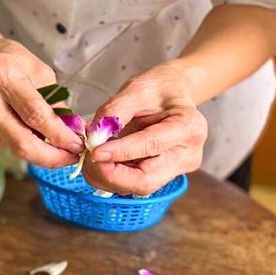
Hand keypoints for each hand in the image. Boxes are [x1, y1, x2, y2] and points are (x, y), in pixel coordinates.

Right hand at [0, 35, 82, 168]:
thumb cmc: (11, 59)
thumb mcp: (39, 70)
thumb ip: (55, 101)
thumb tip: (75, 130)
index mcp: (3, 75)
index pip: (34, 114)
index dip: (59, 135)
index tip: (78, 145)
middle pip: (21, 142)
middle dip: (51, 157)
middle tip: (73, 158)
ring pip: (15, 148)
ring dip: (43, 154)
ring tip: (62, 149)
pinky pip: (9, 145)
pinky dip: (28, 145)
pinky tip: (37, 136)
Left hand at [82, 63, 207, 195]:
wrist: (173, 93)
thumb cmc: (159, 88)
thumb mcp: (136, 89)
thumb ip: (114, 112)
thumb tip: (94, 136)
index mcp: (188, 127)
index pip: (151, 146)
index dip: (120, 152)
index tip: (94, 151)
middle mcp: (187, 155)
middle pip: (147, 181)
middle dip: (111, 175)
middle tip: (88, 158)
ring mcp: (177, 169)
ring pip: (138, 186)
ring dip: (107, 176)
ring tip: (89, 156)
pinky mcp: (164, 175)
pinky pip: (135, 181)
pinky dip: (112, 174)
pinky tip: (100, 159)